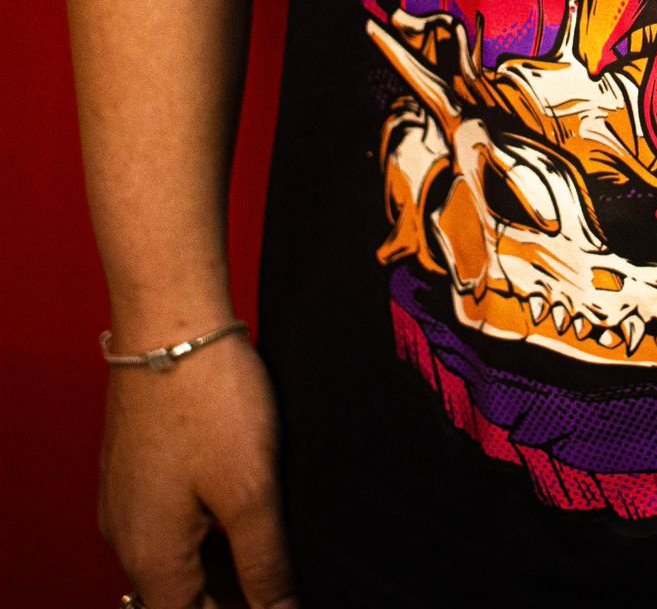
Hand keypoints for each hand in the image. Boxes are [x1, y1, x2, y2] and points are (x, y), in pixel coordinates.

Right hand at [99, 335, 295, 608]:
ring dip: (224, 561)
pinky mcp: (137, 467)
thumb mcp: (250, 490)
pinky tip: (248, 505)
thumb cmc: (209, 398)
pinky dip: (208, 528)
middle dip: (235, 592)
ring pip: (178, 558)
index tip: (281, 599)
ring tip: (275, 540)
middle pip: (182, 596)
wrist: (170, 319)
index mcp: (150, 557)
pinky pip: (171, 520)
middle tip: (285, 577)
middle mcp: (127, 537)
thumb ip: (265, 564)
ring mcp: (128, 500)